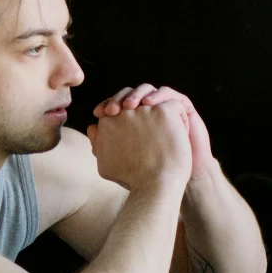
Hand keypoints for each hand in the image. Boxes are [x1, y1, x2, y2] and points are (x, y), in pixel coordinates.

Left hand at [92, 83, 215, 184]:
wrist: (172, 181)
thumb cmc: (146, 173)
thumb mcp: (120, 160)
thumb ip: (103, 145)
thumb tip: (90, 128)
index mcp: (130, 119)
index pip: (115, 103)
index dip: (106, 105)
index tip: (98, 113)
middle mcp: (146, 112)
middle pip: (129, 94)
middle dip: (119, 98)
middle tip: (112, 110)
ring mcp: (163, 109)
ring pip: (148, 90)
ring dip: (137, 95)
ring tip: (130, 106)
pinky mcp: (181, 109)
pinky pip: (170, 94)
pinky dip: (159, 96)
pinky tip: (149, 105)